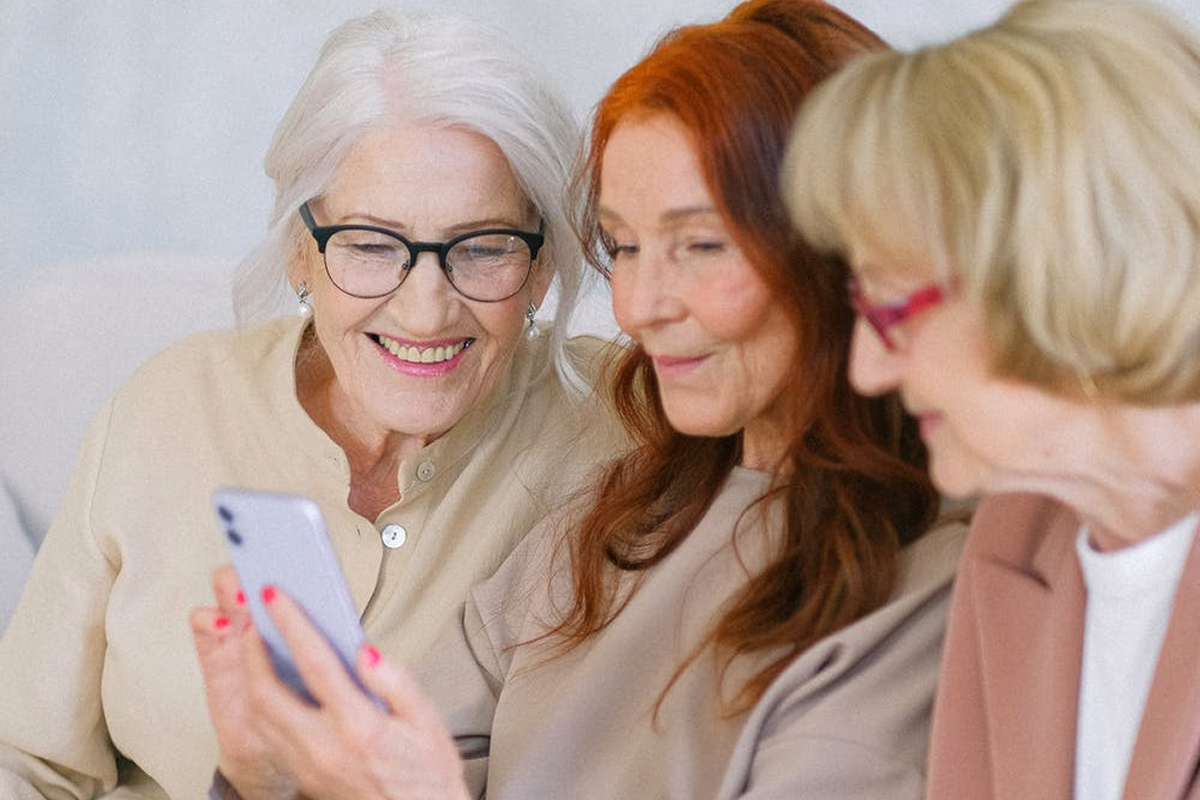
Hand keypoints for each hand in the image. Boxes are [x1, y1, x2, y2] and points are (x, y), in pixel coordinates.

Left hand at [198, 572, 472, 799]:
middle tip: (255, 618)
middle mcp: (325, 747)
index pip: (315, 664)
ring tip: (259, 644)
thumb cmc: (428, 774)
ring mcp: (308, 764)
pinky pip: (271, 732)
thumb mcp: (429, 720)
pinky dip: (263, 701)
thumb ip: (397, 680)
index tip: (277, 596)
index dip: (292, 624)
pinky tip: (272, 683)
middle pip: (267, 692)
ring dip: (253, 675)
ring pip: (261, 715)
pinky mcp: (303, 774)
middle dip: (253, 651)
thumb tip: (366, 652)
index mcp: (359, 726)